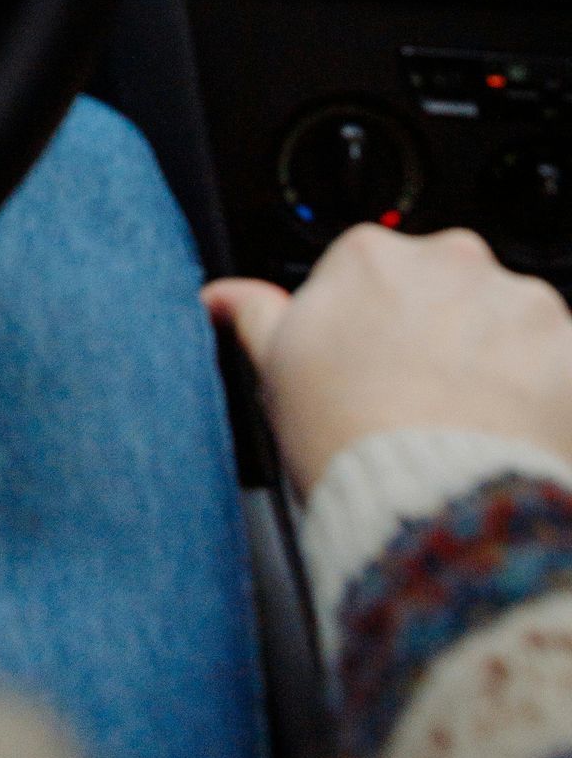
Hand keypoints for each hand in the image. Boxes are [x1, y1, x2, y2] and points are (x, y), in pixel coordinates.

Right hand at [206, 226, 571, 495]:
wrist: (434, 503)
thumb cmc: (350, 439)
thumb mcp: (277, 370)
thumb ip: (253, 315)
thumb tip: (220, 296)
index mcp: (370, 254)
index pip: (373, 271)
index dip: (369, 324)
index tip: (370, 364)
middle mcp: (447, 258)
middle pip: (444, 285)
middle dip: (438, 330)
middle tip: (421, 396)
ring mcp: (514, 298)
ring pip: (505, 318)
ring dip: (493, 356)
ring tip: (468, 419)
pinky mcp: (566, 342)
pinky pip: (556, 355)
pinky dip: (540, 385)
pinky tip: (507, 425)